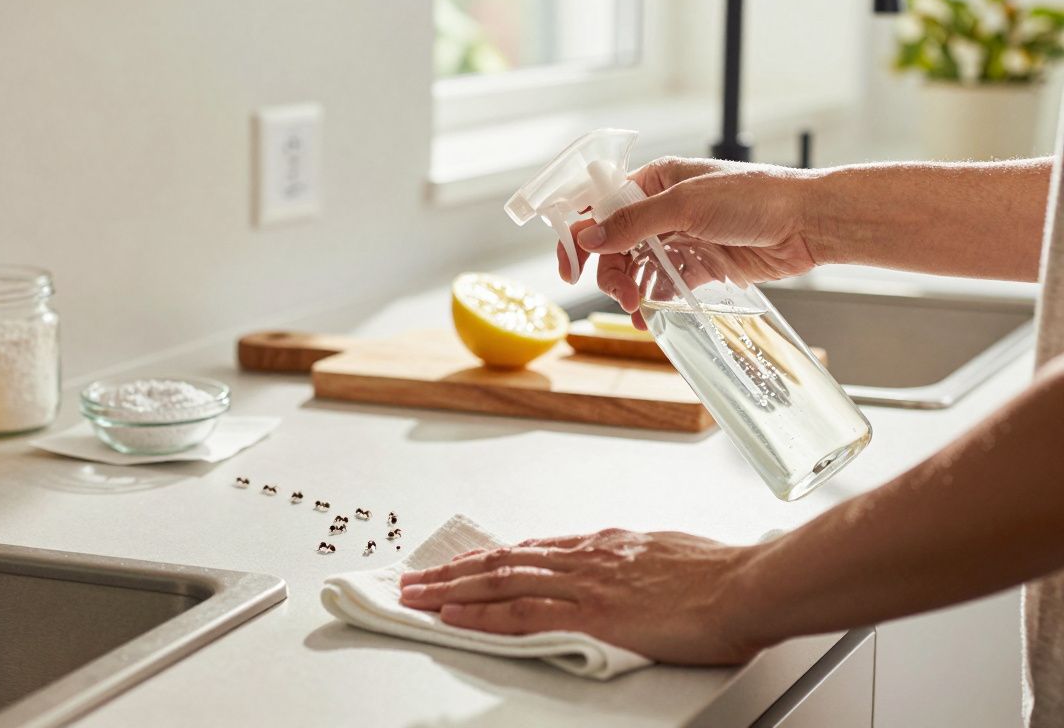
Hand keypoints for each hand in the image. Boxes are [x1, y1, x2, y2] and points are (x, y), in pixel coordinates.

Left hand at [399, 528, 769, 664]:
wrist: (745, 586)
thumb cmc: (722, 575)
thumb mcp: (671, 555)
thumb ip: (639, 564)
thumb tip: (631, 572)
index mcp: (605, 544)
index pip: (532, 548)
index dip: (492, 557)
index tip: (466, 563)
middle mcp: (586, 557)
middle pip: (503, 560)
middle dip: (455, 571)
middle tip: (418, 578)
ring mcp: (584, 584)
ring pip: (500, 581)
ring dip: (452, 589)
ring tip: (417, 596)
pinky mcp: (591, 615)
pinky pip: (522, 612)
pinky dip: (482, 615)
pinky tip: (455, 617)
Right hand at [557, 157, 820, 328]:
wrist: (807, 224)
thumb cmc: (755, 198)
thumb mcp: (687, 205)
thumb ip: (635, 222)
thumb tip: (589, 235)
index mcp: (655, 181)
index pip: (601, 206)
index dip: (581, 235)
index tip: (571, 267)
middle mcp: (663, 208)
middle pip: (615, 244)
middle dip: (611, 272)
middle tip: (621, 296)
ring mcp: (681, 237)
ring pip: (637, 267)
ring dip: (631, 289)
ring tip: (639, 309)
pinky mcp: (700, 263)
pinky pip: (665, 284)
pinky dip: (655, 300)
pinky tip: (653, 314)